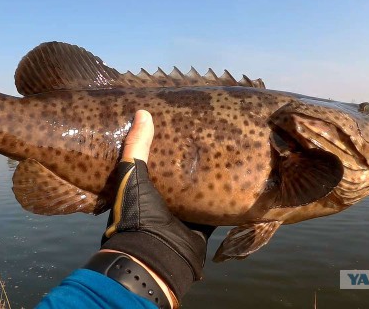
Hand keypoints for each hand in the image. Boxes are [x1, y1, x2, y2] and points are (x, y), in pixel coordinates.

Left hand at [84, 110, 213, 307]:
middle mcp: (161, 201)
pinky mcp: (202, 224)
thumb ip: (136, 147)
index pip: (151, 161)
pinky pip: (216, 207)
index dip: (160, 145)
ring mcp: (182, 214)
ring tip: (223, 150)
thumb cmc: (136, 214)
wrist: (155, 256)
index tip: (173, 125)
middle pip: (178, 175)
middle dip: (189, 160)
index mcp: (140, 188)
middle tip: (204, 135)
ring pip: (198, 190)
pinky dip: (225, 196)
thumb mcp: (131, 175)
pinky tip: (237, 177)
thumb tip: (142, 113)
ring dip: (208, 176)